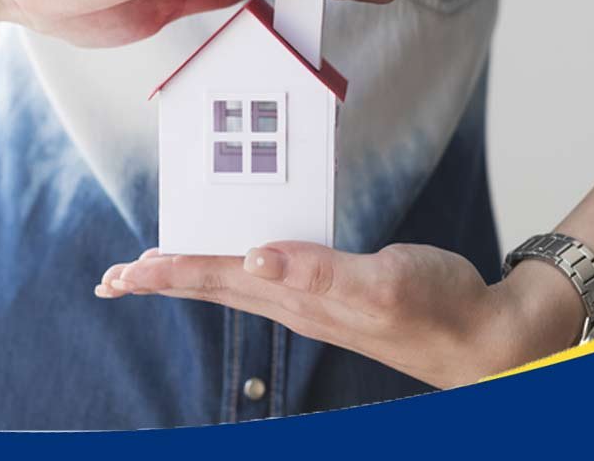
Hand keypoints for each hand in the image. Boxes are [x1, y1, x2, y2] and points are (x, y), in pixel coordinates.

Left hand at [96, 242, 582, 388]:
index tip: (122, 273)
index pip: (217, 279)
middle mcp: (295, 302)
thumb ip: (318, 270)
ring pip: (235, 283)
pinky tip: (235, 263)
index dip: (168, 274)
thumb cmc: (437, 307)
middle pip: (213, 285)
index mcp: (298, 297)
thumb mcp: (381, 282)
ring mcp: (312, 301)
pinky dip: (235, 265)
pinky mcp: (332, 291)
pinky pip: (268, 274)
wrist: (480, 335)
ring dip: (190, 276)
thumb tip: (255, 257)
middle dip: (161, 280)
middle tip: (112, 279)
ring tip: (152, 273)